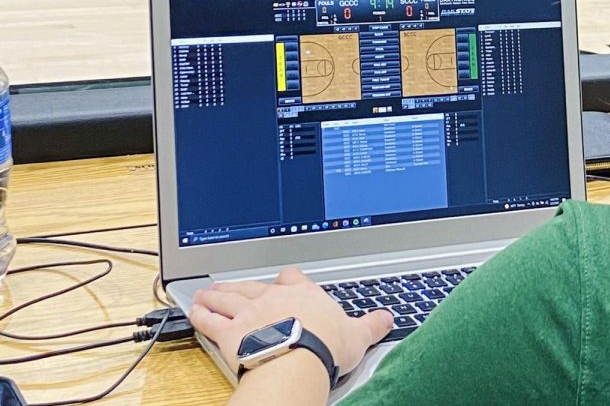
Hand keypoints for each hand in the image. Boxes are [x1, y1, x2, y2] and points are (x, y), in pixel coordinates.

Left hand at [189, 268, 393, 375]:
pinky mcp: (230, 332)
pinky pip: (211, 320)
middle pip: (253, 285)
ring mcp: (249, 313)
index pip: (293, 277)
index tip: (283, 280)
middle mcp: (273, 297)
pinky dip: (200, 315)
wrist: (298, 361)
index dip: (286, 279)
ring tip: (206, 293)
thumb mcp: (357, 335)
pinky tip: (193, 311)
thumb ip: (371, 324)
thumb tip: (388, 318)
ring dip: (216, 295)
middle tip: (230, 285)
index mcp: (303, 294)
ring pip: (228, 298)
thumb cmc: (326, 347)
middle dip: (241, 285)